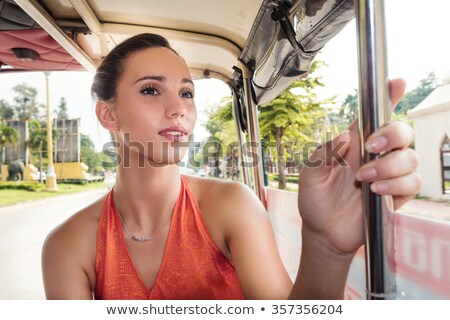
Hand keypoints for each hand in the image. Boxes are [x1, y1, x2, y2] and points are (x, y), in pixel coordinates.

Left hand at [297, 78, 421, 255]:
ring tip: (364, 180)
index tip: (397, 82)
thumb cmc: (314, 200)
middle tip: (372, 148)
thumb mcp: (309, 176)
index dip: (388, 97)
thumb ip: (323, 154)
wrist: (322, 232)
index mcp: (353, 145)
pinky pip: (413, 183)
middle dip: (393, 135)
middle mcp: (374, 156)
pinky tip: (376, 192)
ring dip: (389, 167)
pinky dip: (397, 186)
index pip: (374, 116)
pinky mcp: (396, 196)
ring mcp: (387, 175)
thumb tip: (346, 137)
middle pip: (402, 132)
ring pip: (410, 159)